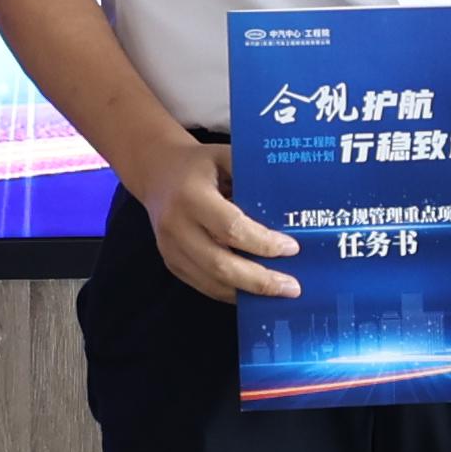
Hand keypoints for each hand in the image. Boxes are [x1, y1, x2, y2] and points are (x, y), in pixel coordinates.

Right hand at [135, 133, 302, 302]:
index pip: (230, 228)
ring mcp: (170, 249)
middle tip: (292, 288)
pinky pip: (205, 286)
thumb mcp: (226, 156)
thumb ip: (253, 177)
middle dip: (260, 281)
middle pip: (220, 265)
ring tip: (279, 295)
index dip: (263, 243)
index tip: (292, 248)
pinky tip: (256, 292)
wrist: (157, 172)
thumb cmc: (199, 164)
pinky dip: (233, 292)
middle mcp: (176, 227)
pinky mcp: (171, 263)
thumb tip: (293, 207)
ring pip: (212, 283)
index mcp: (190, 196)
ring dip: (248, 292)